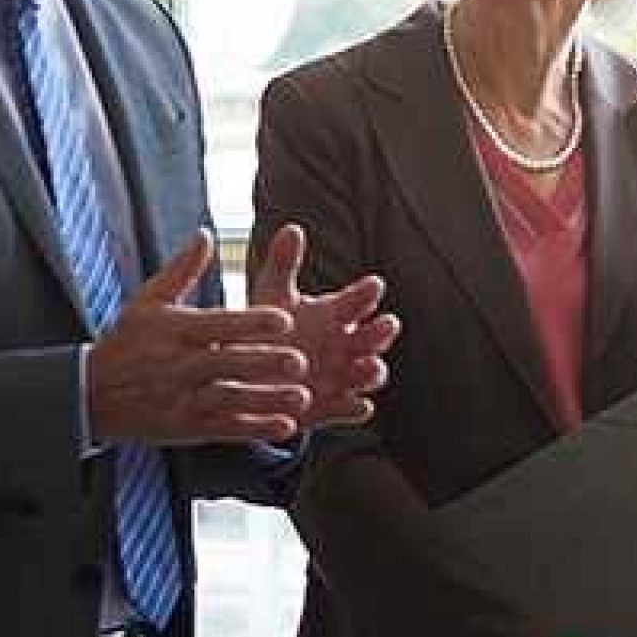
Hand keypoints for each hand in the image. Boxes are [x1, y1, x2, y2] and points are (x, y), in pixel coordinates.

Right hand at [86, 232, 308, 445]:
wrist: (91, 394)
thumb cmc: (127, 342)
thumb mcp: (147, 301)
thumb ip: (182, 270)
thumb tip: (207, 233)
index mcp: (174, 330)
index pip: (217, 324)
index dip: (251, 322)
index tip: (285, 318)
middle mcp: (178, 365)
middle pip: (226, 363)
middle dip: (263, 362)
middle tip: (301, 361)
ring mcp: (183, 399)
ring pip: (230, 399)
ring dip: (266, 399)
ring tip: (303, 397)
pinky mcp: (187, 427)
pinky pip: (226, 429)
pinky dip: (255, 429)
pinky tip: (286, 427)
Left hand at [244, 222, 397, 431]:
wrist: (249, 376)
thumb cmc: (266, 330)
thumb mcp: (272, 297)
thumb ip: (284, 266)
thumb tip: (292, 227)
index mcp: (336, 314)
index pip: (358, 301)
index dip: (366, 295)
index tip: (373, 286)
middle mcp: (346, 345)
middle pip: (373, 337)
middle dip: (382, 332)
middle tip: (387, 323)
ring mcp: (342, 377)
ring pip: (368, 374)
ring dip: (373, 371)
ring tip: (370, 367)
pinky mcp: (331, 407)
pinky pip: (348, 409)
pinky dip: (355, 409)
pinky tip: (359, 407)